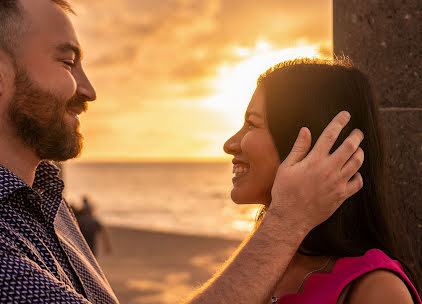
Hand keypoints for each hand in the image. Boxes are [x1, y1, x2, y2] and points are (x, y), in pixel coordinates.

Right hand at [268, 111, 363, 230]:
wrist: (290, 217)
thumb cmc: (285, 191)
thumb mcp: (287, 167)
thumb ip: (299, 148)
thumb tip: (306, 130)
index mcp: (314, 160)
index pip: (330, 135)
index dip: (339, 122)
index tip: (346, 115)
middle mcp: (328, 169)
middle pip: (350, 147)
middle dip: (356, 136)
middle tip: (357, 132)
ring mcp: (337, 183)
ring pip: (357, 163)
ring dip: (360, 153)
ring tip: (358, 149)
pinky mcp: (341, 196)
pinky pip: (358, 183)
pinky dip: (358, 175)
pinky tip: (353, 172)